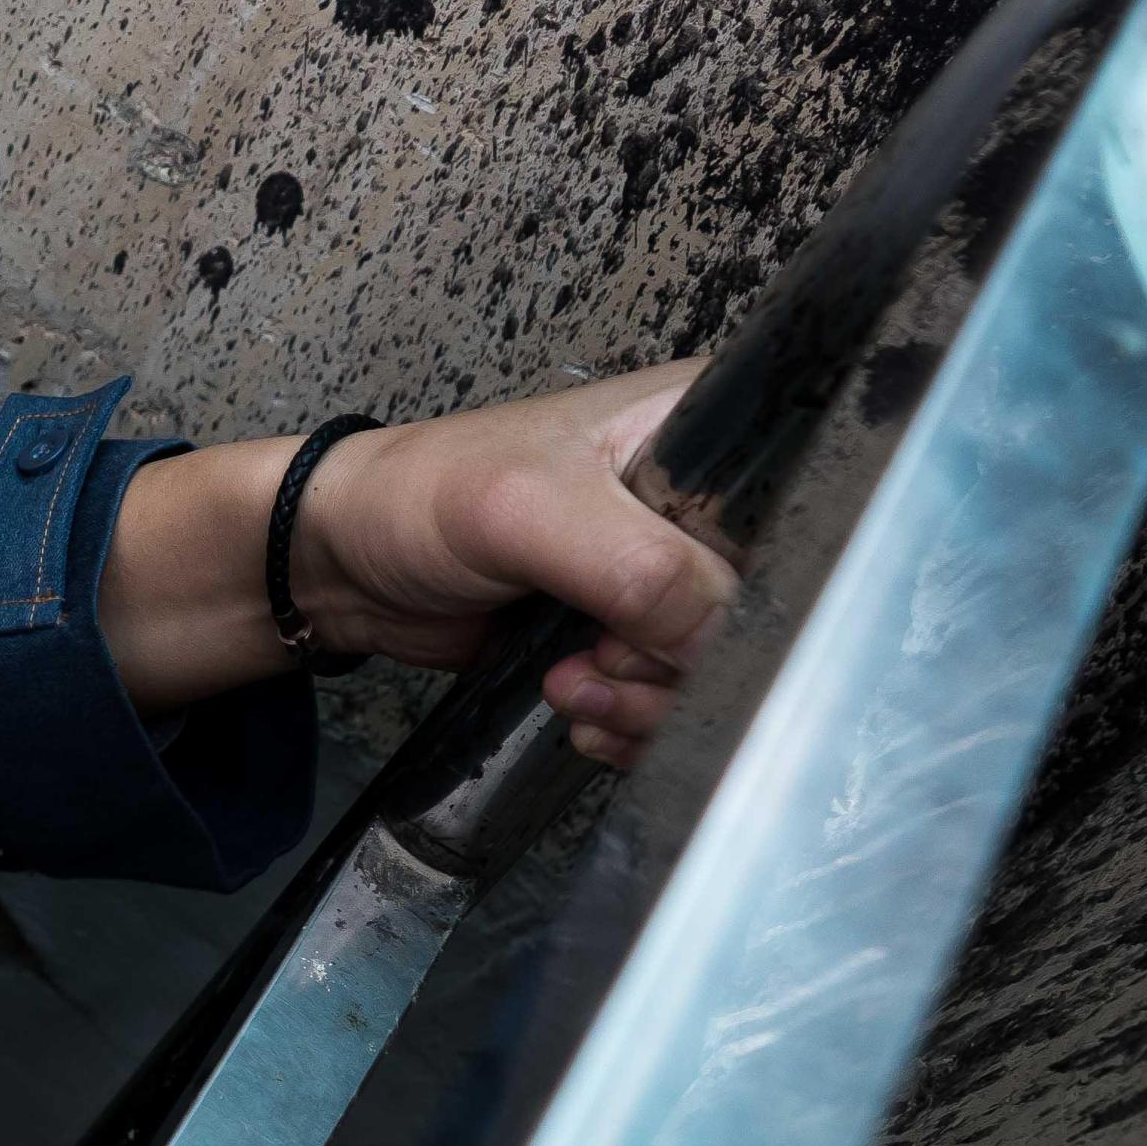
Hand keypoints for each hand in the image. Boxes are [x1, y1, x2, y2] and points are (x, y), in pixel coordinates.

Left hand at [287, 364, 731, 763]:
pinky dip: (634, 722)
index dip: (764, 586)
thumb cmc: (426, 495)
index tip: (696, 626)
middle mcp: (706, 496)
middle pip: (767, 605)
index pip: (800, 513)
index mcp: (706, 424)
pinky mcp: (638, 631)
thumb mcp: (533, 511)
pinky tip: (579, 712)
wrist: (346, 560)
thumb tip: (725, 640)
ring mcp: (673, 570)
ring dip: (652, 702)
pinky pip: (676, 697)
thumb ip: (640, 570)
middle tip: (609, 660)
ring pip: (720, 665)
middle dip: (689, 661)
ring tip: (575, 687)